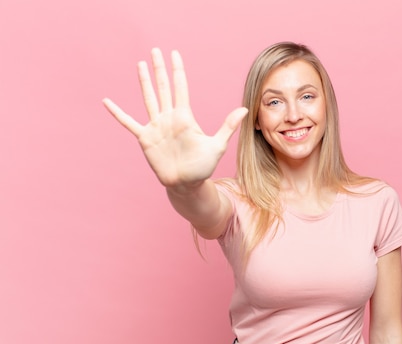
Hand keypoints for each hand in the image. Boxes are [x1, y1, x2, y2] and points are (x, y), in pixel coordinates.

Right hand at [103, 48, 247, 189]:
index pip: (180, 87)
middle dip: (159, 69)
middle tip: (155, 50)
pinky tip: (107, 102)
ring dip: (144, 82)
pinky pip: (128, 123)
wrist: (186, 184)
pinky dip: (117, 113)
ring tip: (140, 64)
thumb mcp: (217, 145)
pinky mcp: (145, 138)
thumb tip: (245, 109)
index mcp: (185, 117)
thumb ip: (227, 126)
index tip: (174, 54)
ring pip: (148, 99)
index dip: (177, 70)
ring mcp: (156, 127)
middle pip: (163, 88)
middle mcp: (169, 118)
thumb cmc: (203, 167)